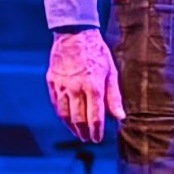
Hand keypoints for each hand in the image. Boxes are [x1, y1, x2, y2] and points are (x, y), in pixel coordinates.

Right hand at [45, 28, 122, 143]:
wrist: (74, 34)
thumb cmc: (96, 52)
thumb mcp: (111, 72)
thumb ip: (114, 96)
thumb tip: (120, 116)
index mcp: (93, 87)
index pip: (94, 117)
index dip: (96, 131)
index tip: (98, 139)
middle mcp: (76, 89)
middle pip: (78, 119)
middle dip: (84, 132)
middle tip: (88, 139)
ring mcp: (62, 86)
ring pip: (64, 114)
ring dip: (71, 127)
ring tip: (77, 133)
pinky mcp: (52, 82)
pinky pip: (56, 103)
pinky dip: (61, 114)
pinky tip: (66, 119)